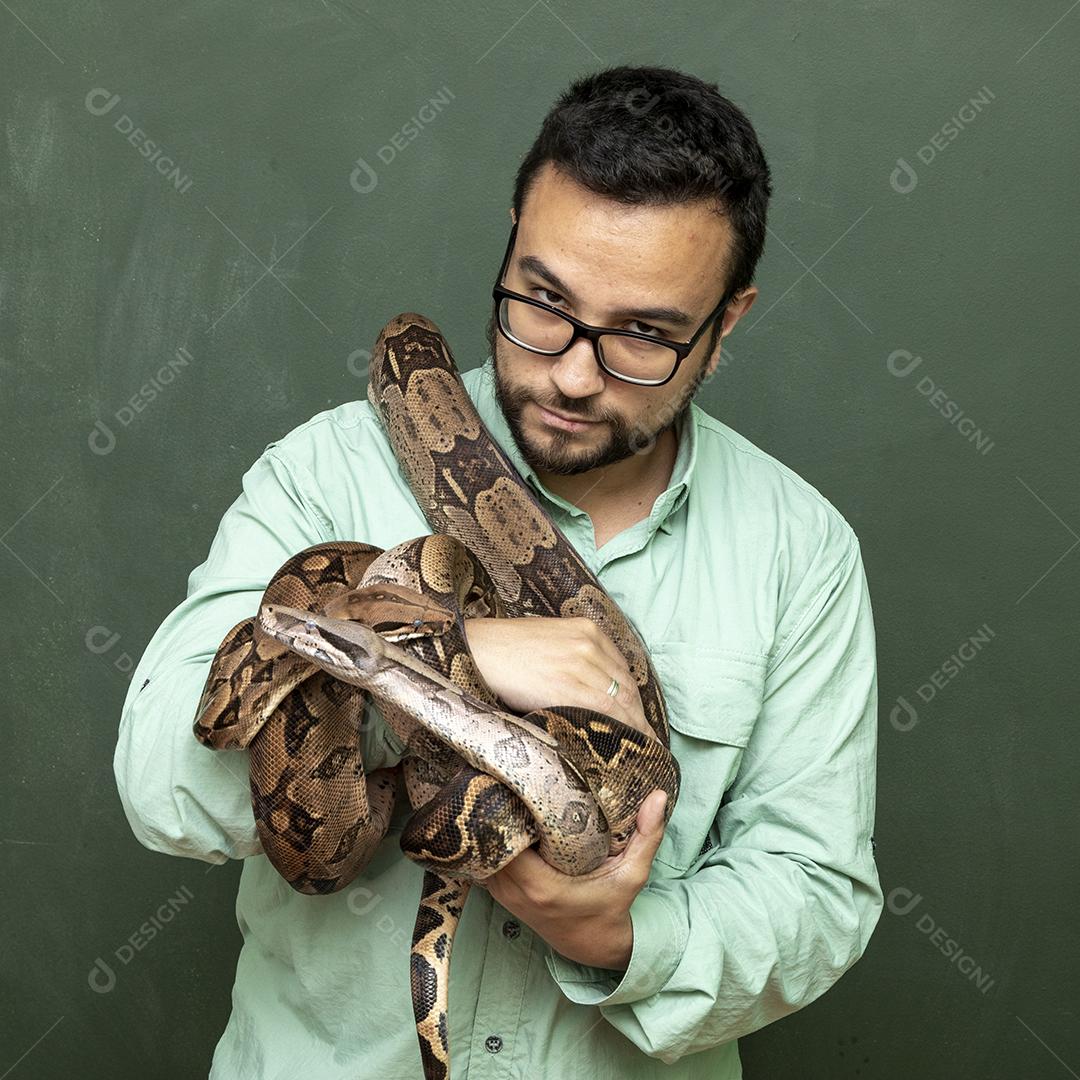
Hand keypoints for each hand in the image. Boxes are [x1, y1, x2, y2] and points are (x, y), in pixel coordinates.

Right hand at [463, 615, 656, 741]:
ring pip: (619, 701)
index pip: (623, 670)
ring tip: (640, 747)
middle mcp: (589, 644)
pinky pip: (602, 711)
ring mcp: (580, 664)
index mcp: (588, 629)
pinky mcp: (566, 686)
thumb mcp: (551, 639)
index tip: (639, 716)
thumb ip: (575, 656)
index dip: (634, 698)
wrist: (478, 649)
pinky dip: (617, 728)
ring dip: (633, 727)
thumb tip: (590, 687)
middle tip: (647, 739)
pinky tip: (621, 742)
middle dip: (639, 716)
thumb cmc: (506, 648)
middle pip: (626, 686)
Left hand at [479, 789, 668, 969]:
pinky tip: (502, 822)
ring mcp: (505, 897)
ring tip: (501, 796)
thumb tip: (660, 796)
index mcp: (541, 887)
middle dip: (494, 813)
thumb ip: (646, 836)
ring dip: (490, 828)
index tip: (514, 787)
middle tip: (506, 782)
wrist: (594, 947)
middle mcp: (517, 893)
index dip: (504, 812)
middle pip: (488, 844)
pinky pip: (485, 864)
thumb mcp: (632, 874)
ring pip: (482, 854)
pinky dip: (489, 845)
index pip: (506, 842)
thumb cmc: (611, 908)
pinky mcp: (502, 896)